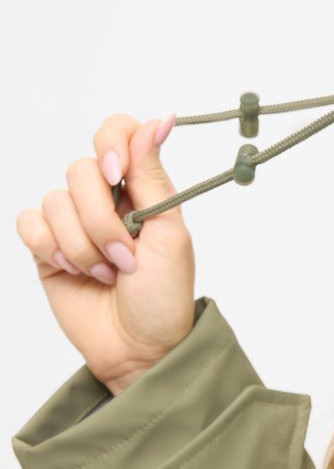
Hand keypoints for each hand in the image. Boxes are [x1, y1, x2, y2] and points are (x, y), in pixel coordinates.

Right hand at [16, 113, 195, 394]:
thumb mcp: (169, 234)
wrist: (139, 349)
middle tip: (125, 258)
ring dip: (82, 245)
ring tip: (106, 275)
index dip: (112, 145)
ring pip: (55, 201)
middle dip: (102, 220)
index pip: (117, 132)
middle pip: (80, 169)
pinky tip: (75, 272)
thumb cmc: (164, 298)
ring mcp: (73, 222)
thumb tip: (160, 119)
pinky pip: (29, 222)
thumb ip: (154, 176)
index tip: (119, 175)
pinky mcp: (46, 248)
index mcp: (141, 189)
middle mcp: (105, 199)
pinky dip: (52, 248)